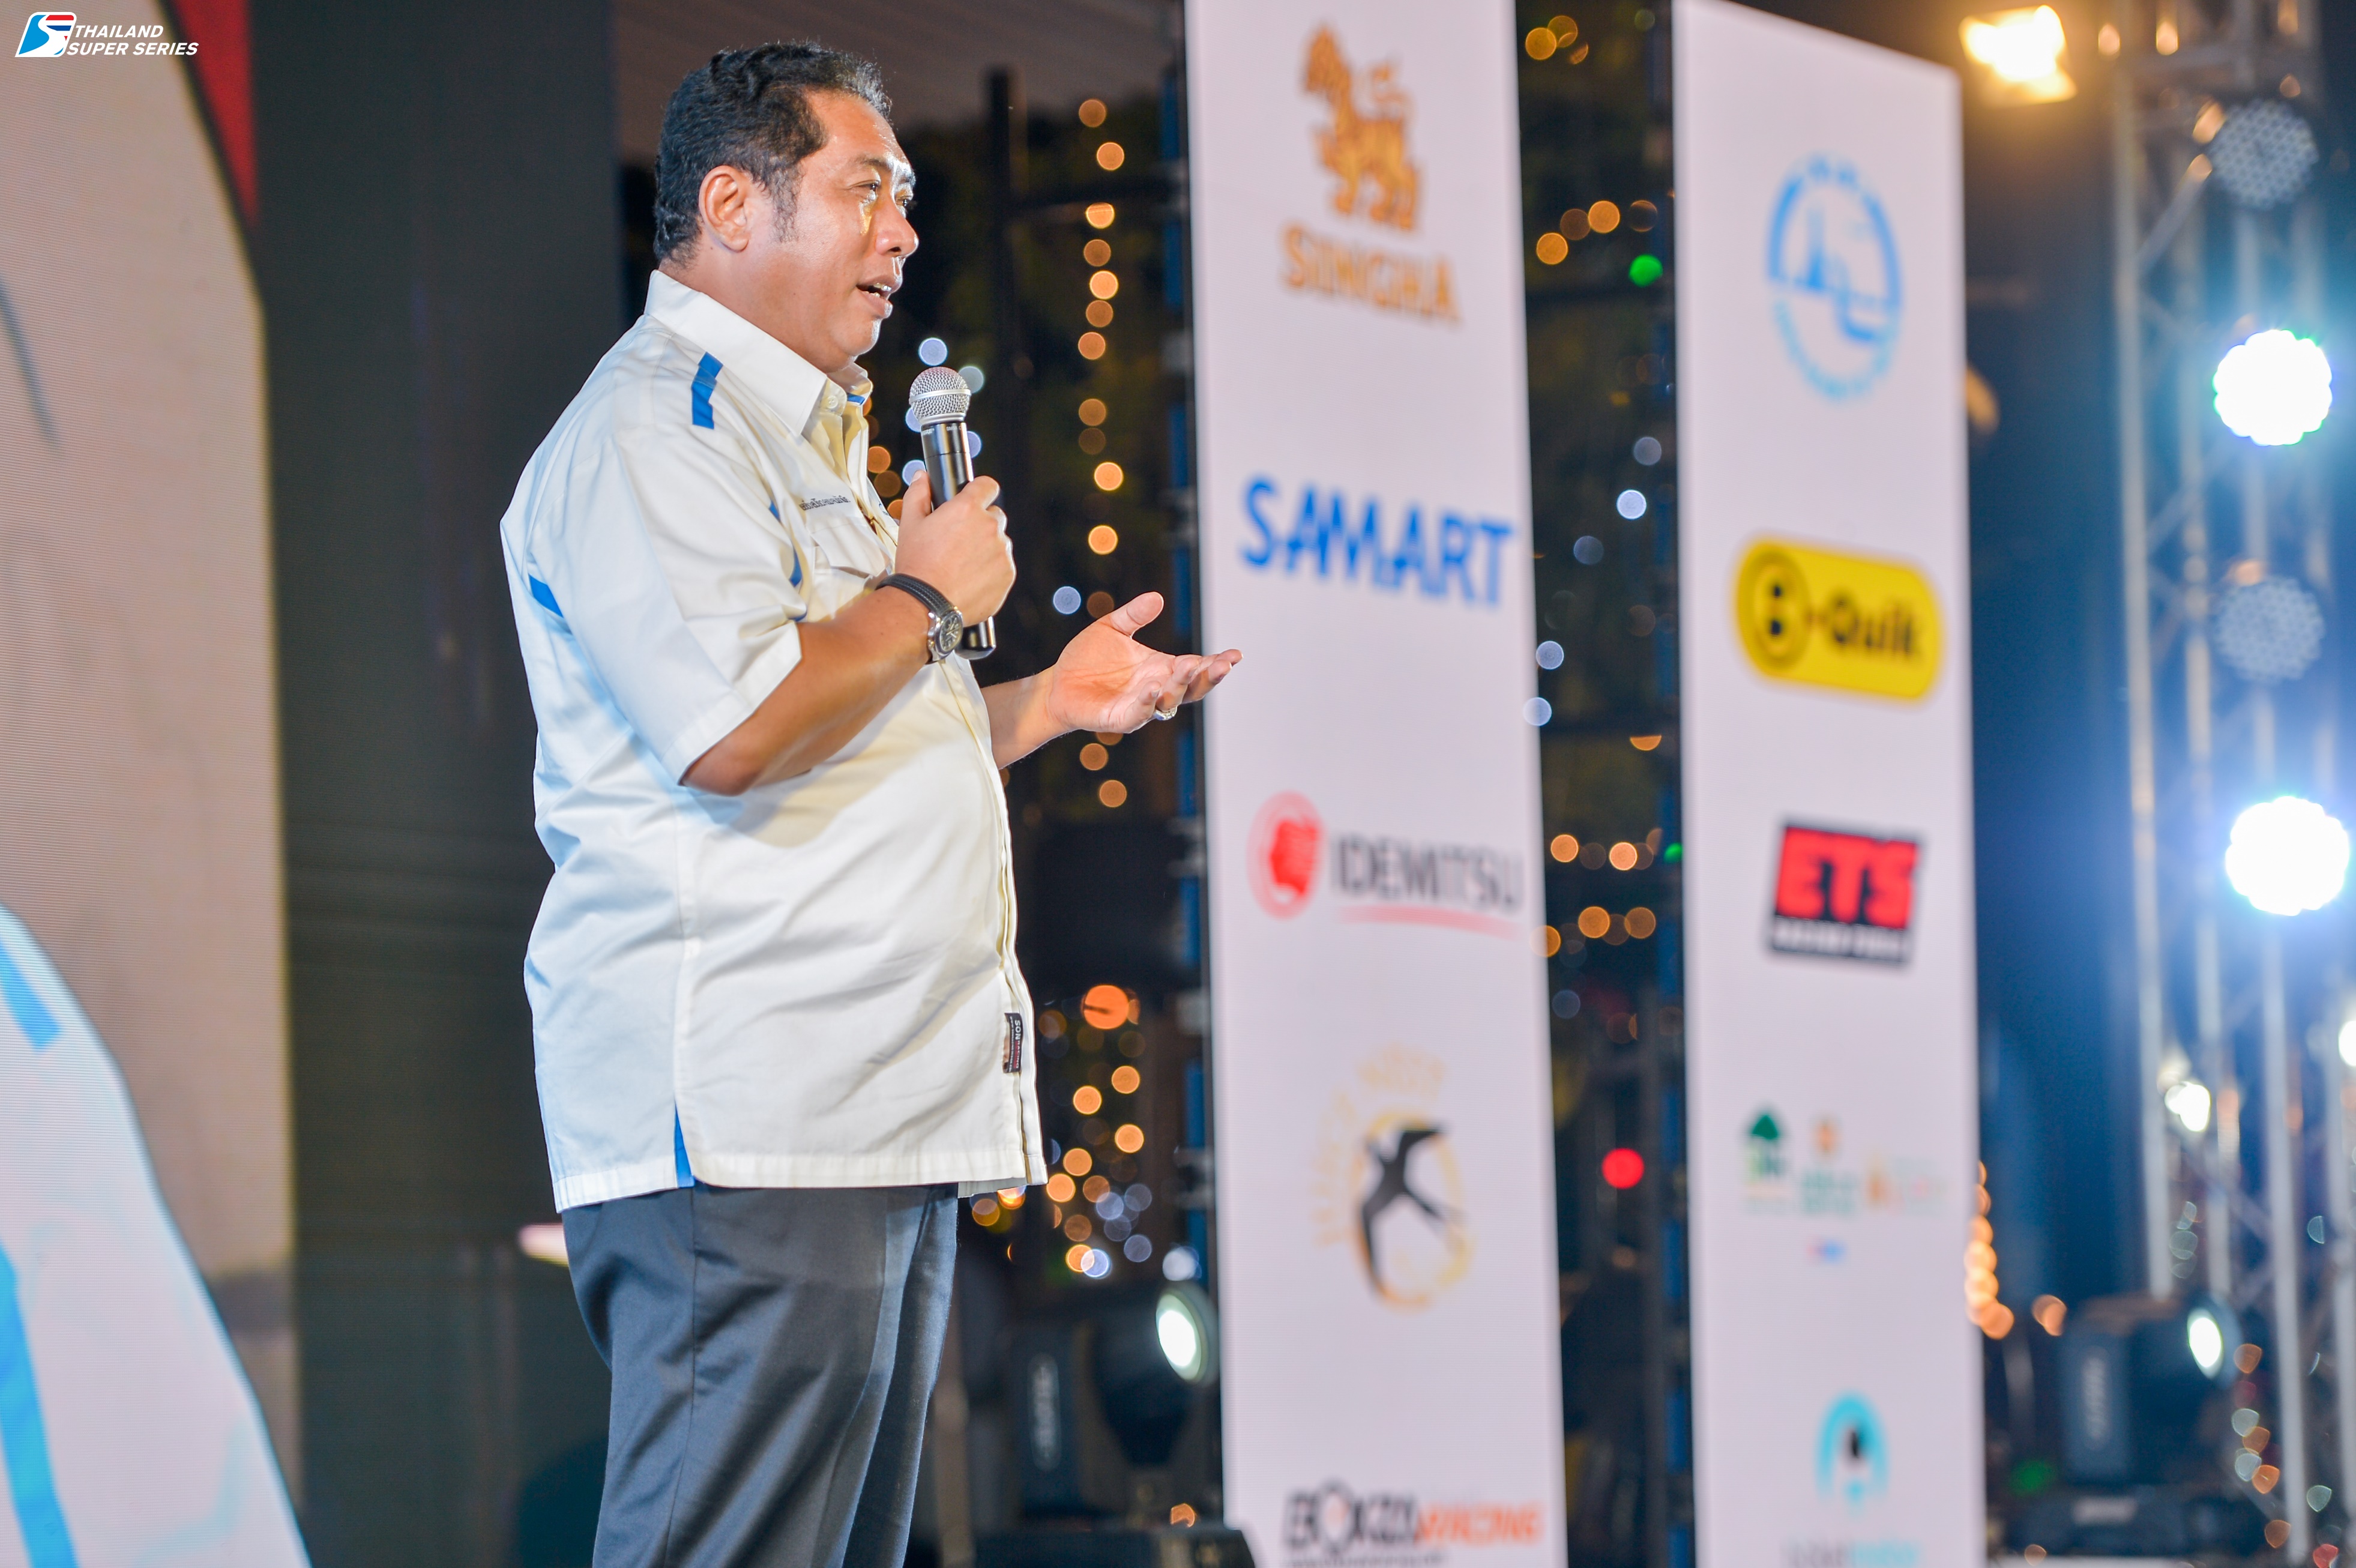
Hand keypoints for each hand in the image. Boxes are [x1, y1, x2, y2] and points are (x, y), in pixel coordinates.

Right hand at [895, 469, 1014, 624]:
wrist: (925, 604)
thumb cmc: (917, 565)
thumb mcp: (910, 524)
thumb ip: (918, 494)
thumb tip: (922, 477)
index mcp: (967, 509)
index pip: (988, 486)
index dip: (980, 492)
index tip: (975, 500)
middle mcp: (990, 527)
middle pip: (995, 516)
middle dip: (981, 525)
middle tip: (960, 542)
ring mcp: (1002, 552)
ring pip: (1000, 543)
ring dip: (987, 549)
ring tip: (963, 565)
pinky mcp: (1007, 575)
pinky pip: (1003, 567)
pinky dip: (992, 571)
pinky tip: (971, 579)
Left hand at [1043, 592, 1240, 732]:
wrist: (1056, 683)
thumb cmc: (1087, 658)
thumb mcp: (1112, 628)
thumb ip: (1134, 615)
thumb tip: (1157, 597)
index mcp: (1161, 668)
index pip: (1196, 667)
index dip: (1216, 663)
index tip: (1236, 655)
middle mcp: (1157, 689)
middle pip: (1192, 687)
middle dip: (1209, 676)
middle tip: (1223, 664)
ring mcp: (1141, 706)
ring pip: (1170, 701)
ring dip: (1181, 686)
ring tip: (1190, 665)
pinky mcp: (1120, 719)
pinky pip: (1139, 713)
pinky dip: (1148, 702)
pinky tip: (1154, 688)